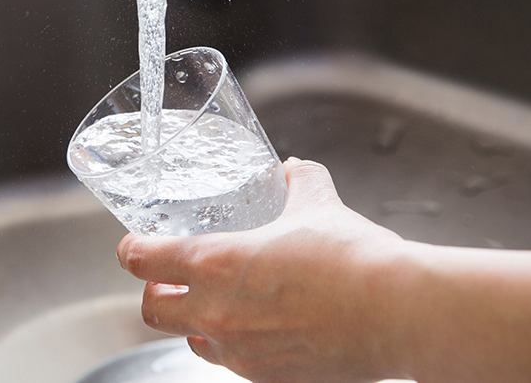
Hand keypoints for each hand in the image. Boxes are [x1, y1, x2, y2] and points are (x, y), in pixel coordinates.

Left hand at [116, 159, 407, 382]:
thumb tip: (292, 169)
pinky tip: (261, 327)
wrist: (398, 313)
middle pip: (151, 309)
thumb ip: (297, 181)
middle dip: (156, 291)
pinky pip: (233, 362)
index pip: (141, 260)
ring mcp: (240, 352)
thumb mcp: (317, 203)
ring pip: (191, 340)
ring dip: (194, 320)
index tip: (137, 245)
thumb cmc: (354, 257)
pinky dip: (235, 345)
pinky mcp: (267, 377)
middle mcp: (216, 313)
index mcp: (214, 263)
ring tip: (219, 302)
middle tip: (172, 276)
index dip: (132, 250)